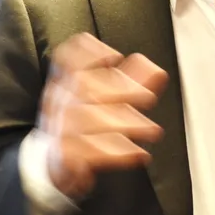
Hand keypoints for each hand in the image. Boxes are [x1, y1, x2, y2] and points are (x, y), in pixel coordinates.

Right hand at [39, 33, 167, 199]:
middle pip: (83, 84)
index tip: (116, 57)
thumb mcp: (104, 97)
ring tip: (152, 130)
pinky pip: (89, 152)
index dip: (89, 51)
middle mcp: (59, 100)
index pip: (66, 56)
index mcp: (66, 81)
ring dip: (126, 124)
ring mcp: (59, 127)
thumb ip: (131, 81)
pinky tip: (139, 154)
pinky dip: (118, 153)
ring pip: (89, 119)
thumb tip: (158, 72)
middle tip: (149, 97)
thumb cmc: (83, 122)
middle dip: (121, 89)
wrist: (56, 163)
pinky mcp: (65, 155)